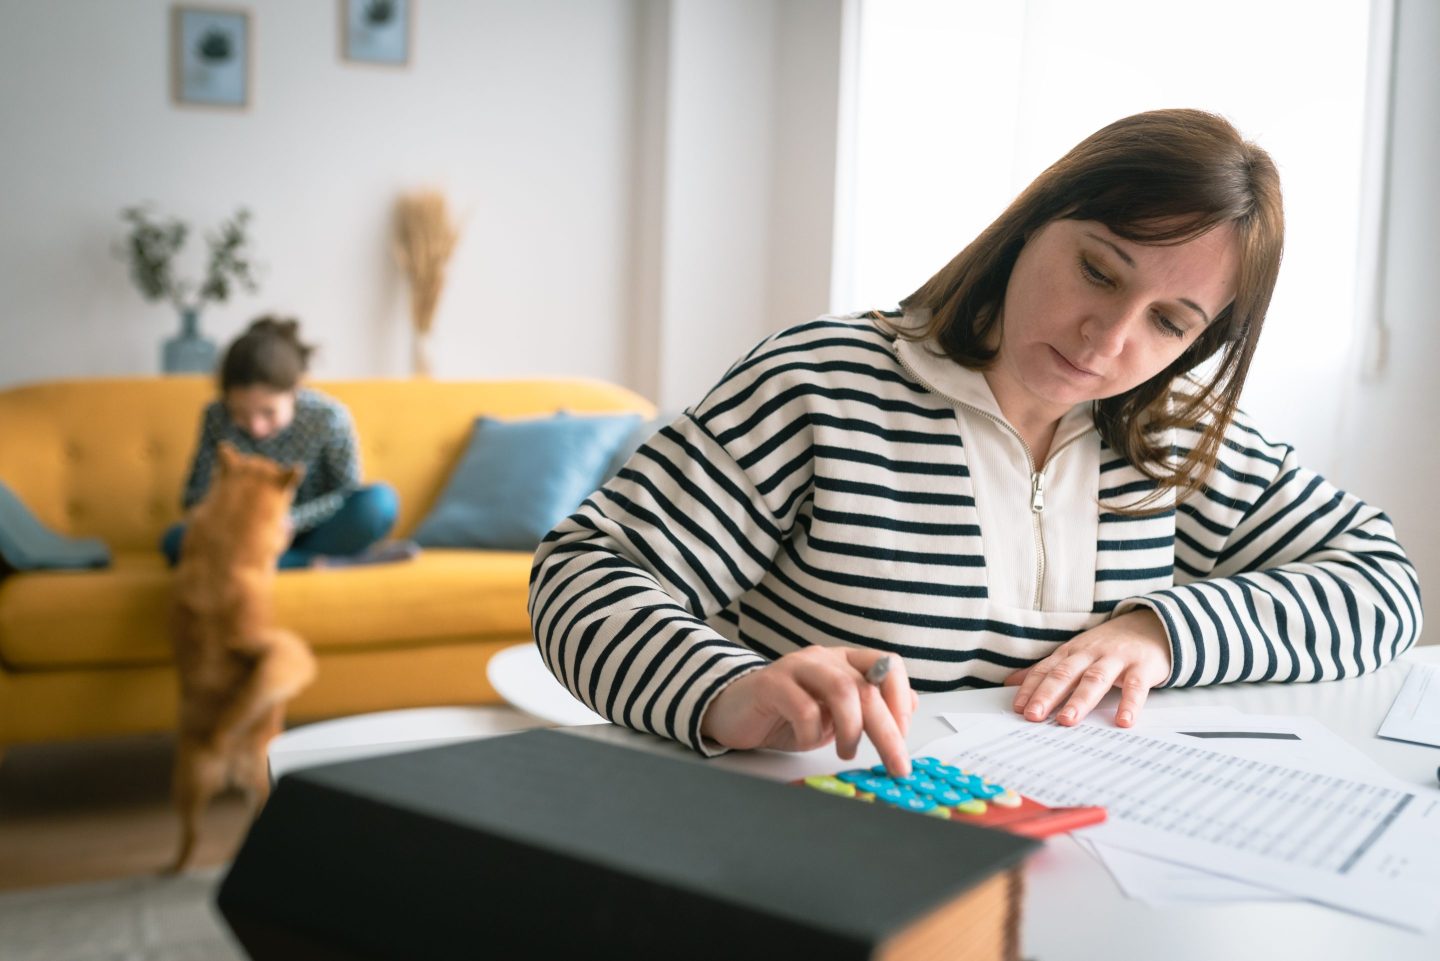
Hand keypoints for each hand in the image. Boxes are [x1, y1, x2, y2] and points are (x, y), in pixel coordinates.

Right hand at [699, 646, 918, 774]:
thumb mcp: (836, 716)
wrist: (735, 712)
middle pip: (868, 688)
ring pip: (842, 691)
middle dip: (887, 730)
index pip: (887, 666)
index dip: (901, 700)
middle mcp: (824, 658)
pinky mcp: (771, 683)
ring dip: (852, 729)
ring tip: (847, 752)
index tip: (903, 736)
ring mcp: (797, 667)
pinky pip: (804, 707)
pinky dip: (813, 732)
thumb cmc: (787, 715)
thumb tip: (910, 706)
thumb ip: (869, 708)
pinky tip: (807, 741)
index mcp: (845, 661)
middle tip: (896, 764)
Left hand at [1004, 609, 1171, 727]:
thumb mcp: (1075, 653)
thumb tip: (1012, 683)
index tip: (1017, 707)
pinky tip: (1123, 721)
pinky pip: (1136, 687)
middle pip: (1065, 674)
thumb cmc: (1108, 646)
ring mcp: (1117, 659)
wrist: (1153, 625)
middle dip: (1047, 695)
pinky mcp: (1142, 667)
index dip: (1030, 687)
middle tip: (1033, 715)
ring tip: (1067, 720)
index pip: (1046, 670)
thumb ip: (1047, 670)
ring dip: (1080, 700)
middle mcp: (1091, 653)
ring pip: (1095, 679)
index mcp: (1072, 652)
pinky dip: (1129, 704)